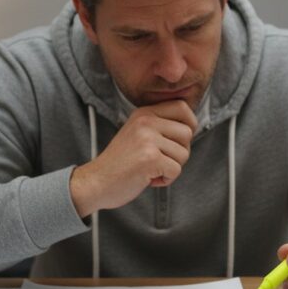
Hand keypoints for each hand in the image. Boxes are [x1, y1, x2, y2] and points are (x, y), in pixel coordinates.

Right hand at [70, 100, 196, 216]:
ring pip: (184, 154)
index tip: (180, 140)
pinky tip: (149, 179)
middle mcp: (145, 121)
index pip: (182, 107)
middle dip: (180, 152)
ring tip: (151, 170)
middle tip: (160, 161)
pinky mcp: (150, 158)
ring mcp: (147, 139)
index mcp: (143, 113)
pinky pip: (176, 170)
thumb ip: (159, 126)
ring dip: (171, 168)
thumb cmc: (120, 163)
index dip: (190, 124)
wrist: (95, 181)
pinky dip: (166, 180)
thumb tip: (191, 127)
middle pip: (187, 133)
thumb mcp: (137, 134)